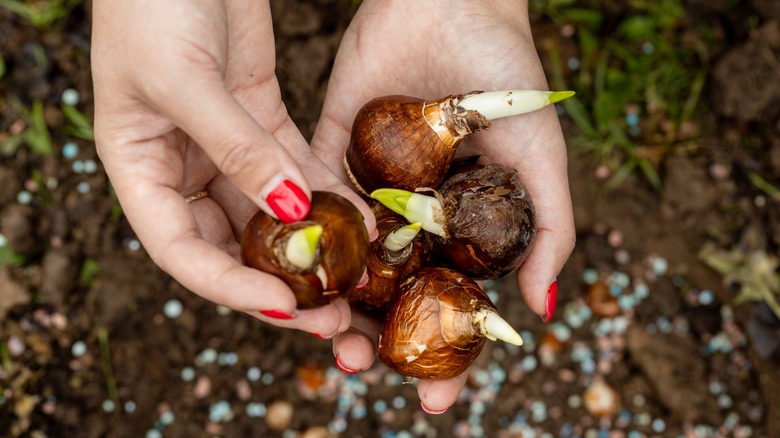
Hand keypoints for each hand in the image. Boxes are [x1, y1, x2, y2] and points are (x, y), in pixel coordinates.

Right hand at [91, 0, 373, 336]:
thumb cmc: (153, 6)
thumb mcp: (185, 80)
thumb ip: (237, 148)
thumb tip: (290, 212)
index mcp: (139, 168)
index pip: (180, 250)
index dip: (227, 286)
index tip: (281, 305)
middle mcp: (182, 167)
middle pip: (231, 245)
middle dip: (279, 283)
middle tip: (330, 315)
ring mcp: (226, 147)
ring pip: (271, 215)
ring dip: (311, 250)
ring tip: (356, 284)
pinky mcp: (264, 120)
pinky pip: (298, 170)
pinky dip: (328, 197)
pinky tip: (362, 223)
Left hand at [311, 0, 575, 412]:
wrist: (453, 2)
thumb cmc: (510, 77)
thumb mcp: (541, 158)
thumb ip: (549, 229)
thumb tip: (542, 311)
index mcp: (462, 226)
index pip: (452, 305)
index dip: (447, 355)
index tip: (436, 402)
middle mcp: (413, 215)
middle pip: (394, 295)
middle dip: (381, 342)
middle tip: (365, 375)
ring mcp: (370, 186)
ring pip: (348, 262)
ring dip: (338, 308)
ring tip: (331, 345)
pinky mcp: (329, 150)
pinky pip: (313, 204)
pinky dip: (305, 244)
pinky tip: (299, 281)